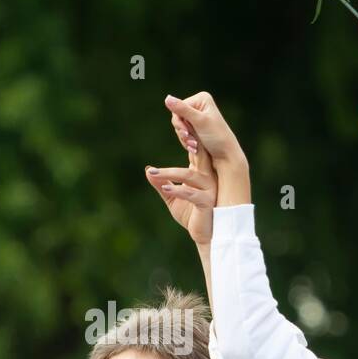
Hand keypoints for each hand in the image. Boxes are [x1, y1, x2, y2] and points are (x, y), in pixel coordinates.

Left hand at [147, 115, 216, 245]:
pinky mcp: (207, 203)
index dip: (187, 136)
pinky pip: (192, 193)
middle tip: (176, 128)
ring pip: (190, 175)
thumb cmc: (191, 216)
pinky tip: (164, 187)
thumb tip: (148, 170)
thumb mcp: (172, 199)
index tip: (176, 122)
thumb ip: (162, 184)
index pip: (194, 150)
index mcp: (201, 173)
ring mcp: (209, 189)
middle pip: (197, 155)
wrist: (204, 236)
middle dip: (187, 142)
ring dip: (170, 173)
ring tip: (155, 173)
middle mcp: (208, 177)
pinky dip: (177, 190)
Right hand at [162, 92, 246, 171]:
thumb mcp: (199, 122)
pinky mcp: (196, 128)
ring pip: (179, 128)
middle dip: (183, 132)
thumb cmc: (216, 137)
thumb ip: (182, 110)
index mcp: (201, 99)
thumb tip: (167, 98)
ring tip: (195, 147)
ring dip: (185, 139)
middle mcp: (199, 105)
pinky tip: (195, 148)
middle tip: (193, 142)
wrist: (226, 155)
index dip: (179, 122)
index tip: (187, 133)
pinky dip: (187, 142)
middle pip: (177, 118)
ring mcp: (197, 117)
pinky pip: (183, 134)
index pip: (178, 108)